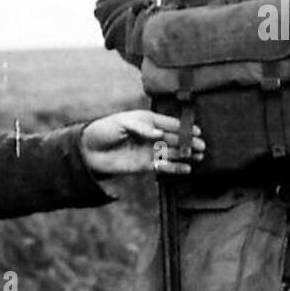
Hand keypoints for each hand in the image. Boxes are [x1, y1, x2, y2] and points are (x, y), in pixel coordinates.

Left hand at [80, 110, 203, 176]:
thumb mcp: (121, 123)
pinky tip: (187, 169)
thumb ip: (141, 128)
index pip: (169, 123)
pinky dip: (175, 168)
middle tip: (202, 145)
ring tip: (199, 156)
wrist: (88, 151)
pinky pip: (163, 167)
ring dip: (185, 154)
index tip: (196, 131)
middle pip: (174, 138)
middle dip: (188, 141)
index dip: (183, 127)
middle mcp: (151, 136)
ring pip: (172, 152)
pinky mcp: (145, 165)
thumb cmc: (103, 130)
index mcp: (147, 121)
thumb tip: (159, 134)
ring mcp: (149, 150)